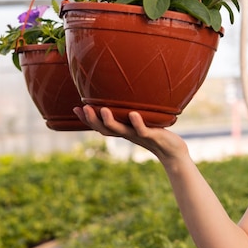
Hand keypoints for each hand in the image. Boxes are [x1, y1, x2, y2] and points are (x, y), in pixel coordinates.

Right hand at [73, 105, 188, 161]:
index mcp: (123, 130)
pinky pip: (143, 130)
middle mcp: (128, 133)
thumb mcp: (142, 122)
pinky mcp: (152, 136)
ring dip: (110, 121)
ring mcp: (139, 135)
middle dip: (92, 120)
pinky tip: (133, 114)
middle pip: (105, 130)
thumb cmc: (157, 134)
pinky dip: (137, 122)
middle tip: (83, 107)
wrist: (173, 152)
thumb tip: (125, 95)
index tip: (75, 108)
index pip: (101, 126)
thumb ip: (132, 113)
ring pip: (121, 130)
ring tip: (103, 109)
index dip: (87, 120)